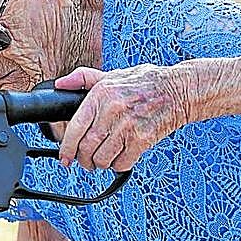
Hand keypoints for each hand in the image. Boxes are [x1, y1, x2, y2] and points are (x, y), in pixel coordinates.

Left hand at [54, 65, 191, 170]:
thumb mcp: (111, 75)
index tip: (64, 157)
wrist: (179, 89)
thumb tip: (61, 84)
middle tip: (85, 161)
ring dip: (100, 164)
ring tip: (103, 160)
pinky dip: (119, 165)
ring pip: (102, 158)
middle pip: (86, 147)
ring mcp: (128, 126)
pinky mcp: (143, 139)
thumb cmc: (146, 82)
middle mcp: (112, 110)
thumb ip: (83, 78)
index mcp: (101, 94)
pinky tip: (121, 157)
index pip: (75, 127)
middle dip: (83, 160)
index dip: (66, 148)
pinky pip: (122, 163)